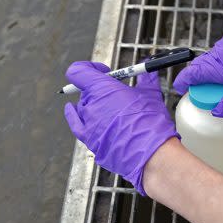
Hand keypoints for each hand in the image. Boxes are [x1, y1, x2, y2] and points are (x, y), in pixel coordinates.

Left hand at [63, 61, 178, 194]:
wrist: (150, 154)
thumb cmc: (150, 123)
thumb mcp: (151, 95)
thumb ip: (146, 78)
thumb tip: (149, 70)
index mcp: (101, 89)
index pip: (79, 71)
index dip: (90, 68)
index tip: (105, 72)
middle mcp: (89, 106)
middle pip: (85, 91)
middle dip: (99, 90)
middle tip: (117, 94)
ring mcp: (88, 125)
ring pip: (83, 109)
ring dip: (94, 106)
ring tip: (111, 111)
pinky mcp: (90, 141)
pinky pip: (77, 126)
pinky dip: (73, 116)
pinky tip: (71, 111)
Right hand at [173, 21, 222, 117]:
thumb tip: (216, 112)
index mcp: (218, 68)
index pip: (192, 74)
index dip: (183, 82)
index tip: (181, 88)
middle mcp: (218, 52)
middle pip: (201, 64)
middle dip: (200, 76)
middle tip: (206, 86)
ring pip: (215, 54)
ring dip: (217, 64)